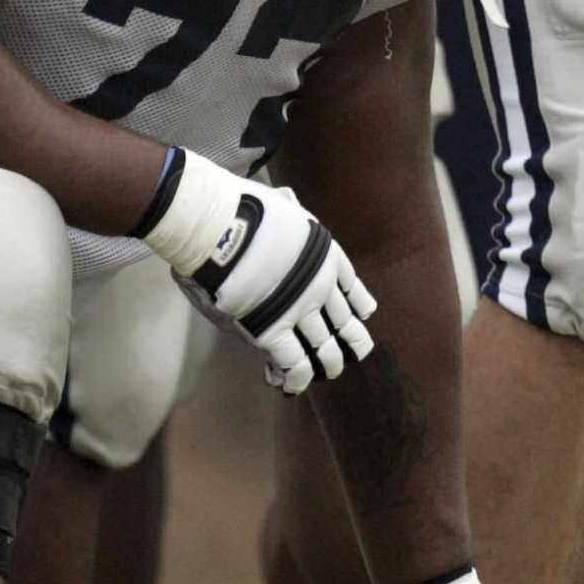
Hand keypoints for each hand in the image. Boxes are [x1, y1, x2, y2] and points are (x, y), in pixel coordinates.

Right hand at [137, 150, 376, 393]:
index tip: (363, 314)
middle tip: (354, 353)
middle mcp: (320, 287)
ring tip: (326, 374)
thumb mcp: (277, 200)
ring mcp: (299, 312)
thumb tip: (286, 197)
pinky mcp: (272, 332)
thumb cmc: (241, 209)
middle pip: (345, 323)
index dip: (359, 304)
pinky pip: (293, 364)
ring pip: (324, 349)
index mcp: (324, 254)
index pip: (353, 287)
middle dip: (350, 341)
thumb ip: (286, 207)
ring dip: (327, 364)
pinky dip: (295, 378)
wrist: (220, 225)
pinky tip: (289, 385)